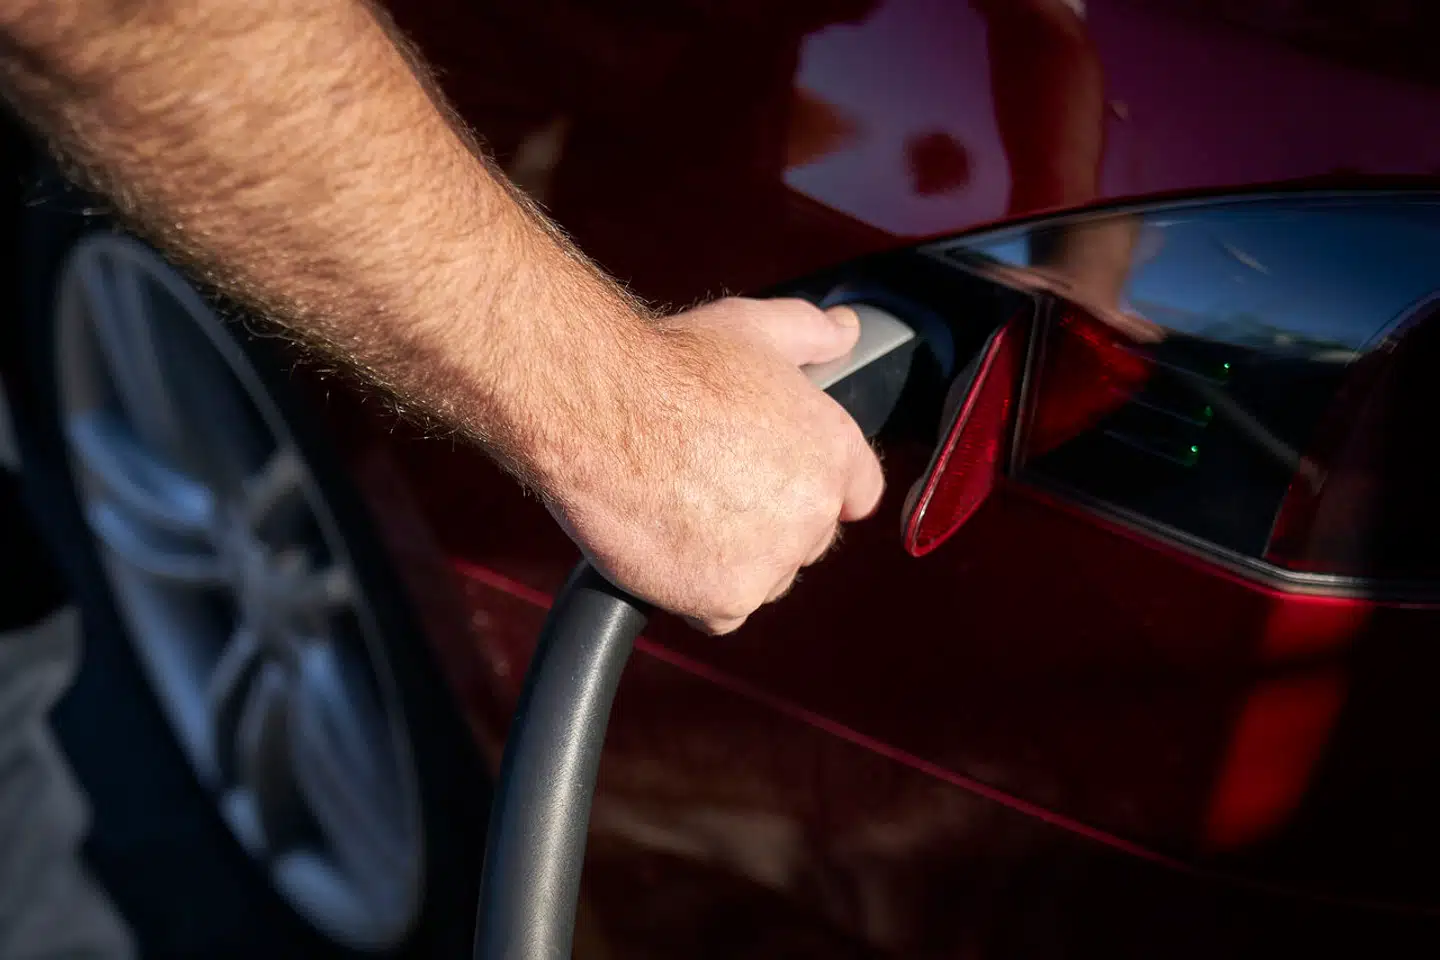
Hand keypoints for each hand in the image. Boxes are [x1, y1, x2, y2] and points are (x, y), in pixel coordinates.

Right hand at [538, 297, 884, 634]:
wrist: (597, 411)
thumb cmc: (667, 366)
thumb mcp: (752, 326)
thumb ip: (813, 332)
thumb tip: (846, 330)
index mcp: (832, 448)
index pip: (858, 491)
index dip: (816, 486)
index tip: (779, 483)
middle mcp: (812, 510)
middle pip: (807, 539)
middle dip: (769, 523)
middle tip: (712, 488)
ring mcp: (770, 560)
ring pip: (765, 578)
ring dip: (733, 560)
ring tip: (682, 511)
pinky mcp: (724, 598)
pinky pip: (721, 613)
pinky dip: (695, 591)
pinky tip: (668, 547)